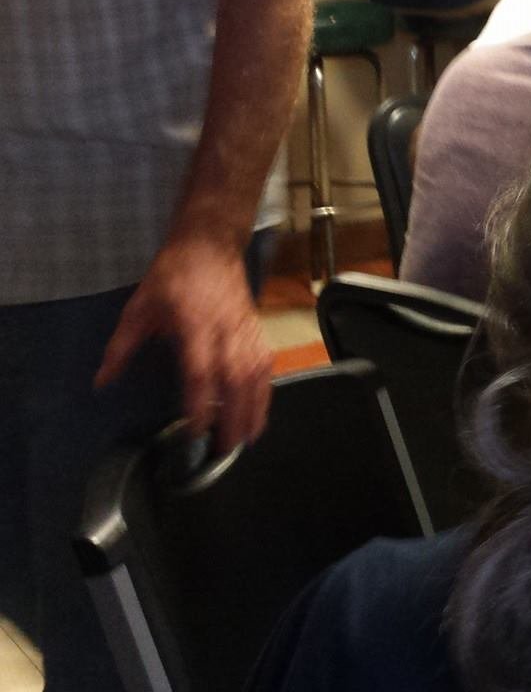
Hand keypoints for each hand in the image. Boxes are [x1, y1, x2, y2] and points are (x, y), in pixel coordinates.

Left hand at [96, 238, 273, 448]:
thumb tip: (102, 382)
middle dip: (235, 415)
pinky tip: (260, 409)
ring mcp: (247, 329)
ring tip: (249, 438)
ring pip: (258, 374)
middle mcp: (226, 330)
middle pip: (237, 379)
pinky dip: (265, 390)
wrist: (209, 244)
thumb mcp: (138, 307)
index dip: (202, 401)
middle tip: (226, 449)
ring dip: (256, 408)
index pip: (202, 370)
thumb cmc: (172, 275)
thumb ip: (121, 347)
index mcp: (195, 324)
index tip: (195, 429)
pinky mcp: (257, 329)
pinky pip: (267, 364)